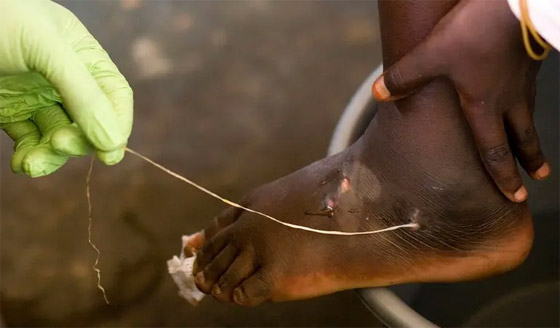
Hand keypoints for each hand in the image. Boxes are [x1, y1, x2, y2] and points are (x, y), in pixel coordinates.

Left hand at [0, 0, 132, 176]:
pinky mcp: (12, 113)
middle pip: (90, 121)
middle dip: (78, 140)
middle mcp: (65, 78)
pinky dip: (30, 156)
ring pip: (60, 136)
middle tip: (59, 144)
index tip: (109, 153)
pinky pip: (31, 141)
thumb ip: (83, 93)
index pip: (114, 95)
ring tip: (32, 163)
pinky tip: (23, 164)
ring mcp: (38, 97)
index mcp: (82, 55)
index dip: (117, 124)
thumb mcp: (46, 49)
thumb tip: (113, 142)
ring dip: (52, 155)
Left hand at [372, 0, 549, 201]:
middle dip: (528, 161)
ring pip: (530, 117)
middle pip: (522, 138)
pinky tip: (523, 99)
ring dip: (532, 137)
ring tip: (536, 150)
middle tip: (536, 179)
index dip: (504, 175)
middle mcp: (509, 100)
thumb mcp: (432, 55)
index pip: (495, 150)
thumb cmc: (475, 32)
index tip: (515, 195)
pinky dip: (528, 106)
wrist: (516, 3)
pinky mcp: (529, 61)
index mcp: (484, 107)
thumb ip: (405, 76)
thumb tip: (379, 93)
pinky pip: (530, 92)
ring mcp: (523, 81)